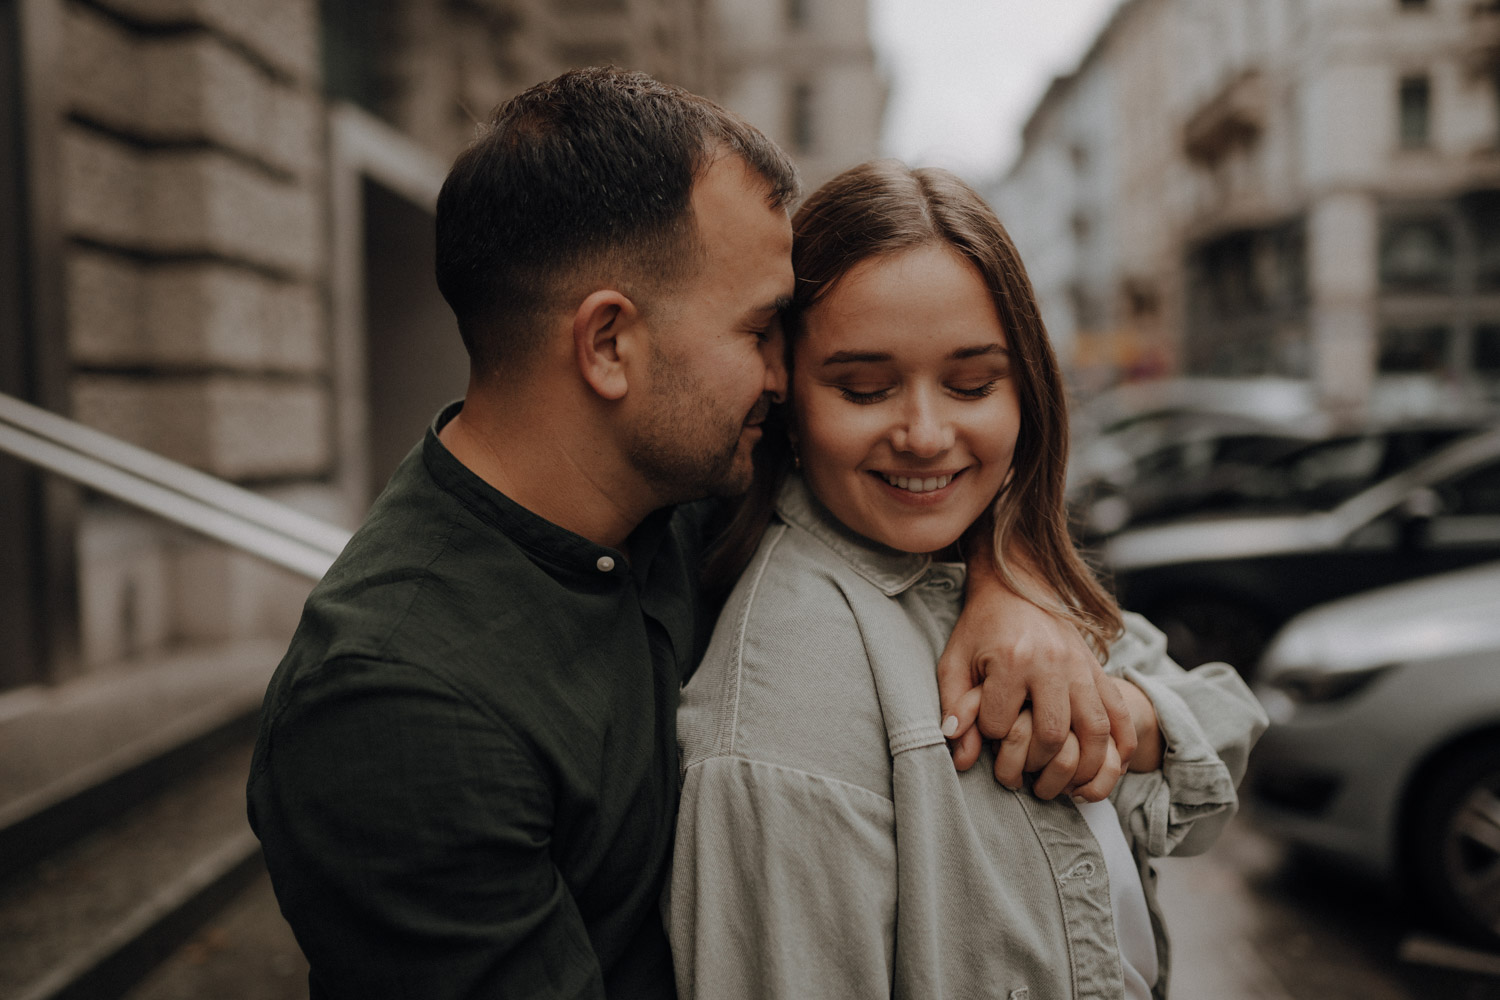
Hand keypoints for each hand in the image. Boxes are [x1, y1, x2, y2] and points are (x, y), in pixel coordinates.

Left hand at [937, 548, 1135, 793]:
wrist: (1016, 585)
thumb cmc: (981, 627)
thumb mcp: (955, 661)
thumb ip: (953, 706)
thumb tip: (959, 755)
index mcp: (1012, 659)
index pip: (999, 723)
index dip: (988, 738)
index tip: (986, 732)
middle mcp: (1052, 663)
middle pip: (1052, 734)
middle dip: (1036, 762)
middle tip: (1024, 773)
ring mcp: (1081, 666)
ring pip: (1094, 731)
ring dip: (1083, 767)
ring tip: (1066, 787)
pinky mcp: (1099, 669)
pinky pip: (1120, 714)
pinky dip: (1121, 746)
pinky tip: (1110, 768)